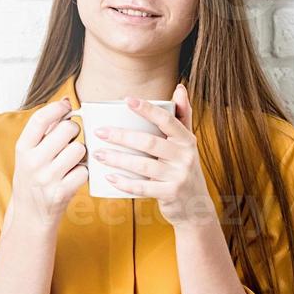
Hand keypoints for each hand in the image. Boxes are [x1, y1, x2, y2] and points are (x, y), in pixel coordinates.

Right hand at [8, 98, 87, 229]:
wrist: (30, 217)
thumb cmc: (33, 179)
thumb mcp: (30, 154)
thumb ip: (46, 130)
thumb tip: (66, 102)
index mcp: (22, 149)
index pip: (40, 119)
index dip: (57, 108)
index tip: (67, 106)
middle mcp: (32, 162)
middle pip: (67, 130)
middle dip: (74, 131)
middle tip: (71, 140)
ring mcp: (47, 178)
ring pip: (79, 149)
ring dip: (81, 153)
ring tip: (71, 161)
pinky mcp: (61, 193)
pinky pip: (84, 171)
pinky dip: (83, 172)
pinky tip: (74, 176)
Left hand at [90, 83, 215, 227]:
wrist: (196, 206)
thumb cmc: (184, 168)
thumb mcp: (187, 143)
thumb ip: (183, 116)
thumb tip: (180, 88)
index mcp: (187, 140)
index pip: (167, 120)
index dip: (147, 109)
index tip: (126, 99)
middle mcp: (185, 157)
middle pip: (149, 142)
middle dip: (121, 136)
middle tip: (99, 132)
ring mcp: (179, 177)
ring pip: (143, 166)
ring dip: (118, 159)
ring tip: (98, 154)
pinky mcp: (170, 194)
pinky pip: (143, 188)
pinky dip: (125, 183)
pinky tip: (109, 177)